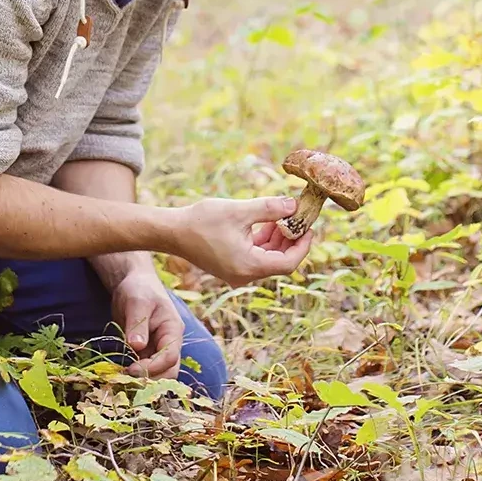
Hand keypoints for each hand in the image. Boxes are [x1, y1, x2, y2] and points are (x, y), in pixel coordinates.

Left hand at [110, 271, 181, 378]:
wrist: (134, 284)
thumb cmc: (138, 289)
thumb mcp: (137, 303)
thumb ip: (137, 324)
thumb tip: (137, 347)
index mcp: (173, 330)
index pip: (170, 357)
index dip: (153, 367)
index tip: (132, 370)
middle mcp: (169, 343)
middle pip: (168, 371)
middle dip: (150, 379)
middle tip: (126, 381)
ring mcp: (158, 350)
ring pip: (158, 375)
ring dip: (143, 381)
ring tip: (121, 381)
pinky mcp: (146, 353)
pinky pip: (145, 370)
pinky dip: (135, 377)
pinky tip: (120, 377)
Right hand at [172, 196, 316, 285]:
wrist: (171, 231)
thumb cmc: (201, 221)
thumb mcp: (239, 211)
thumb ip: (270, 208)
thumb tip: (294, 205)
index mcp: (249, 266)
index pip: (289, 263)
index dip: (303, 246)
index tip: (310, 226)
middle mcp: (245, 275)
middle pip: (280, 261)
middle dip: (291, 239)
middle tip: (298, 217)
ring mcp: (237, 272)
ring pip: (268, 258)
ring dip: (278, 239)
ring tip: (281, 215)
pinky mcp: (231, 266)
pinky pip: (255, 256)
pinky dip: (264, 241)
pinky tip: (266, 222)